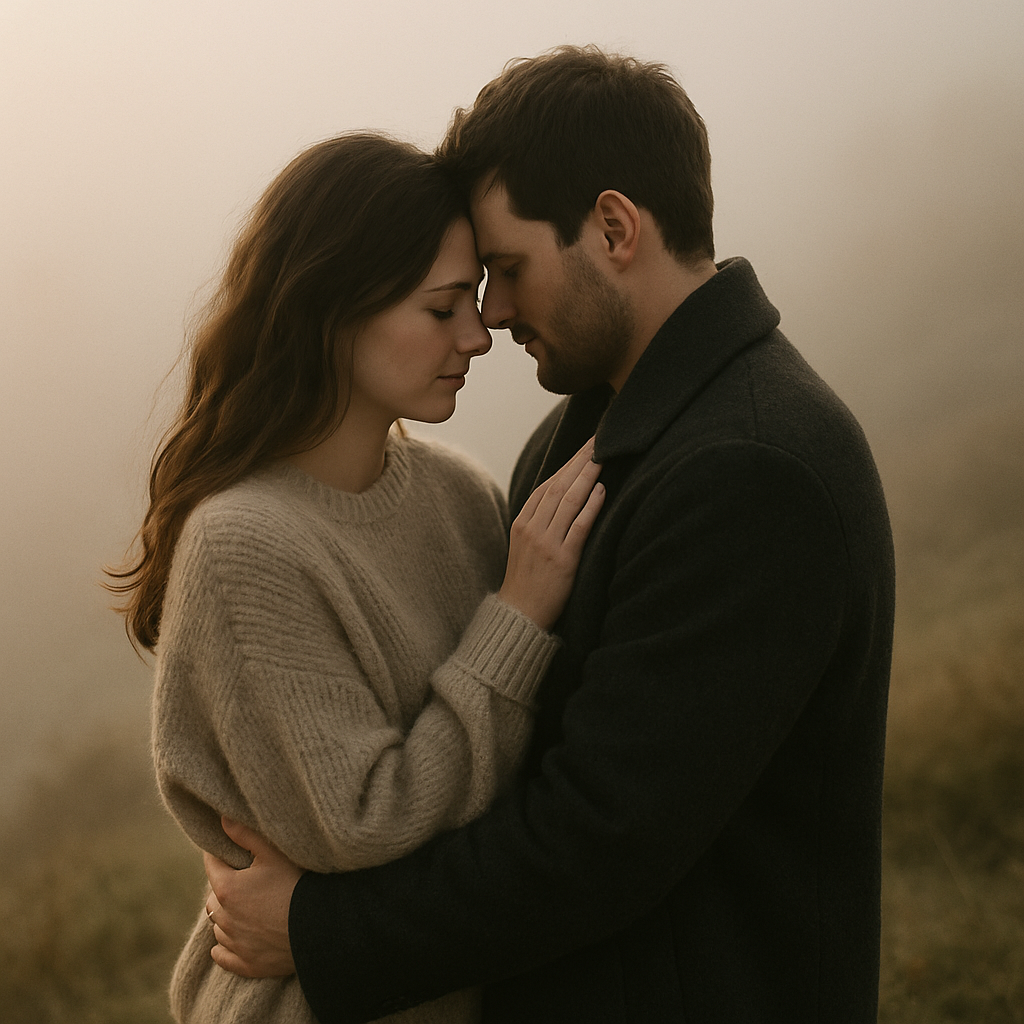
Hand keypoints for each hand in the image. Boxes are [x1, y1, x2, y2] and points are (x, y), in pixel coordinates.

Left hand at [204, 816, 301, 977]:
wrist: (320, 927)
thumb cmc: (297, 885)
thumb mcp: (273, 853)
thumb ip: (245, 834)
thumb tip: (222, 819)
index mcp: (227, 889)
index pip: (211, 865)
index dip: (220, 854)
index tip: (230, 850)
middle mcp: (224, 918)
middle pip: (213, 898)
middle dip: (223, 887)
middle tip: (244, 879)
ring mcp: (234, 944)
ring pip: (218, 926)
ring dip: (227, 916)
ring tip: (247, 906)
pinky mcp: (246, 964)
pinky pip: (223, 955)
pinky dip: (226, 946)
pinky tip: (237, 937)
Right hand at [498, 437, 604, 629]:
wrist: (519, 615)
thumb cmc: (526, 581)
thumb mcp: (524, 546)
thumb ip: (538, 522)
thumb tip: (560, 498)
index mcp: (522, 523)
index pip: (546, 485)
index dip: (566, 464)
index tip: (583, 448)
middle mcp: (532, 529)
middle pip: (558, 486)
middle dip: (579, 461)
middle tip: (597, 441)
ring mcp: (547, 544)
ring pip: (568, 501)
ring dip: (587, 476)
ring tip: (602, 457)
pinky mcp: (563, 560)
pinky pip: (579, 526)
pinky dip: (591, 506)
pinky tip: (602, 490)